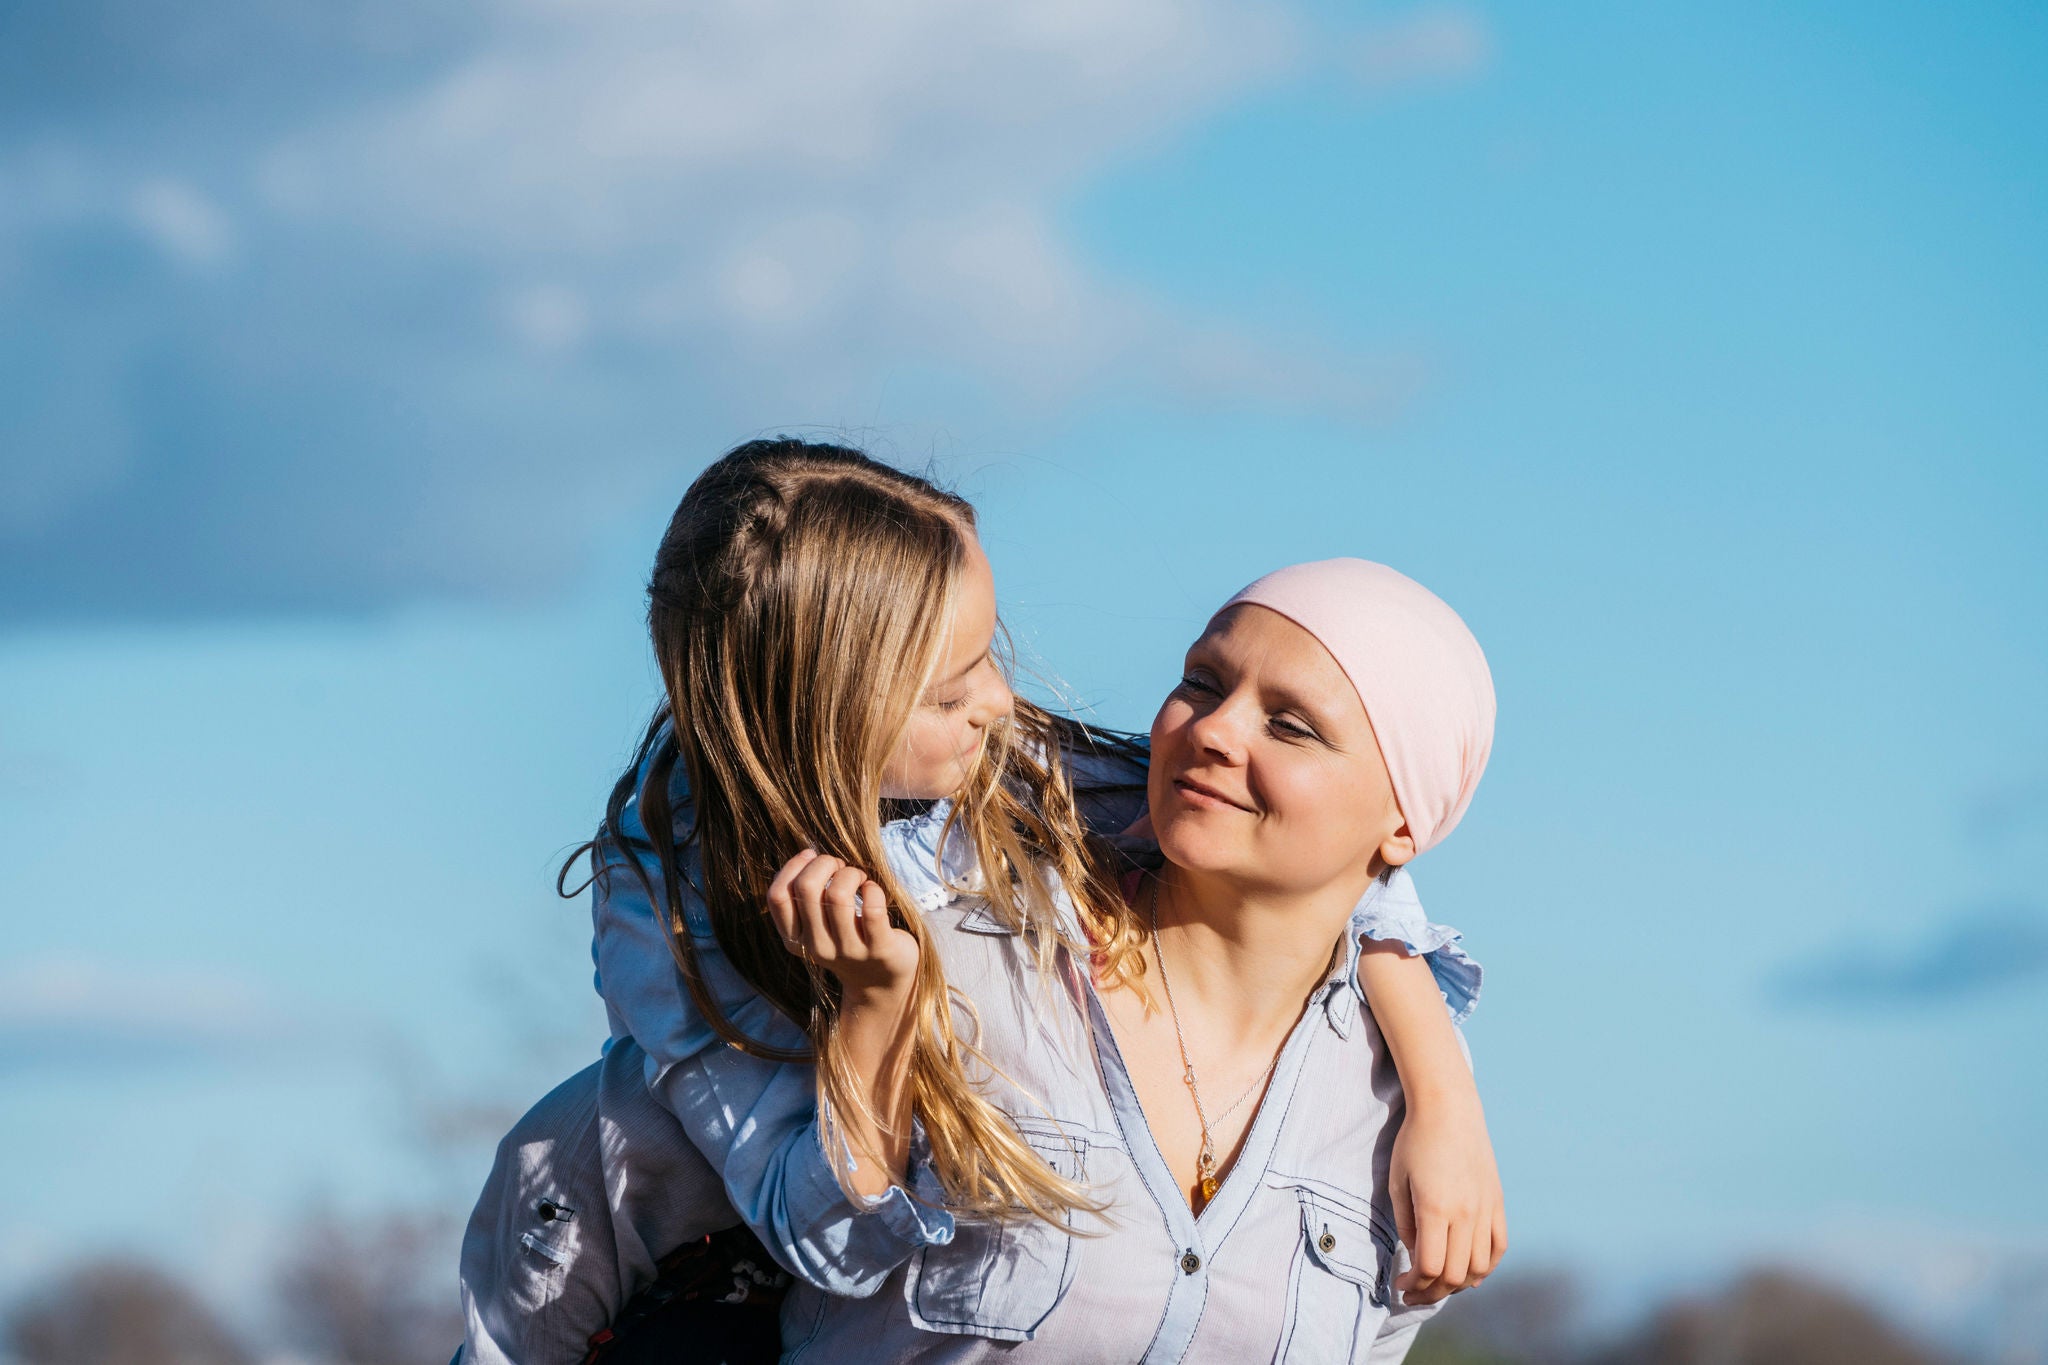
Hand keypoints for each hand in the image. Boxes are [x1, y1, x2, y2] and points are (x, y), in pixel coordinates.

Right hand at [765, 849, 919, 995]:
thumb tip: (806, 855)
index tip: (812, 857)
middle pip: (806, 887)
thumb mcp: (815, 926)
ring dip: (850, 874)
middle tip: (840, 866)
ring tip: (859, 878)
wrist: (880, 982)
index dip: (793, 866)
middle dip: (824, 863)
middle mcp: (816, 947)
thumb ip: (803, 899)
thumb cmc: (846, 939)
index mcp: (794, 939)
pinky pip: (872, 908)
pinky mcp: (878, 949)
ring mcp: (847, 950)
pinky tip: (873, 891)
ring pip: (837, 894)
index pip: (777, 896)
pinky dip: (873, 889)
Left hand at [1389, 1091, 1506, 1303]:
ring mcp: (1485, 1209)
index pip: (1430, 1267)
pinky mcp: (1497, 1202)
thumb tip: (1416, 1254)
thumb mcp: (1398, 1182)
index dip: (1414, 1283)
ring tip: (1438, 1284)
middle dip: (1431, 1292)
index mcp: (1436, 1209)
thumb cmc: (1414, 1142)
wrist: (1449, 1109)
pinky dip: (1485, 1267)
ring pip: (1479, 1267)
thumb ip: (1406, 1224)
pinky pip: (1498, 1247)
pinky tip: (1469, 1273)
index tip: (1400, 1283)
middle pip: (1454, 1274)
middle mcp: (1465, 1214)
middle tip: (1413, 1292)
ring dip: (1458, 1284)